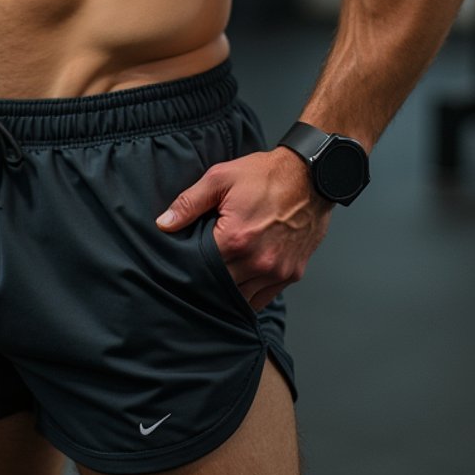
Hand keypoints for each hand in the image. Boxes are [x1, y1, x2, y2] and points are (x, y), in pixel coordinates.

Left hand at [156, 148, 332, 311]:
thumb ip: (189, 203)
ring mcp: (277, 271)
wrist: (311, 176)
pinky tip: (239, 284)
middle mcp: (258, 262)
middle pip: (221, 288)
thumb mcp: (220, 178)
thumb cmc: (265, 175)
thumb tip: (163, 224)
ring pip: (242, 299)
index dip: (190, 268)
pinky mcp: (292, 274)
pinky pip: (264, 298)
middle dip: (207, 283)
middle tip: (197, 275)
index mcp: (236, 239)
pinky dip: (250, 295)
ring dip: (228, 293)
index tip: (182, 266)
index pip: (201, 269)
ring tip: (217, 281)